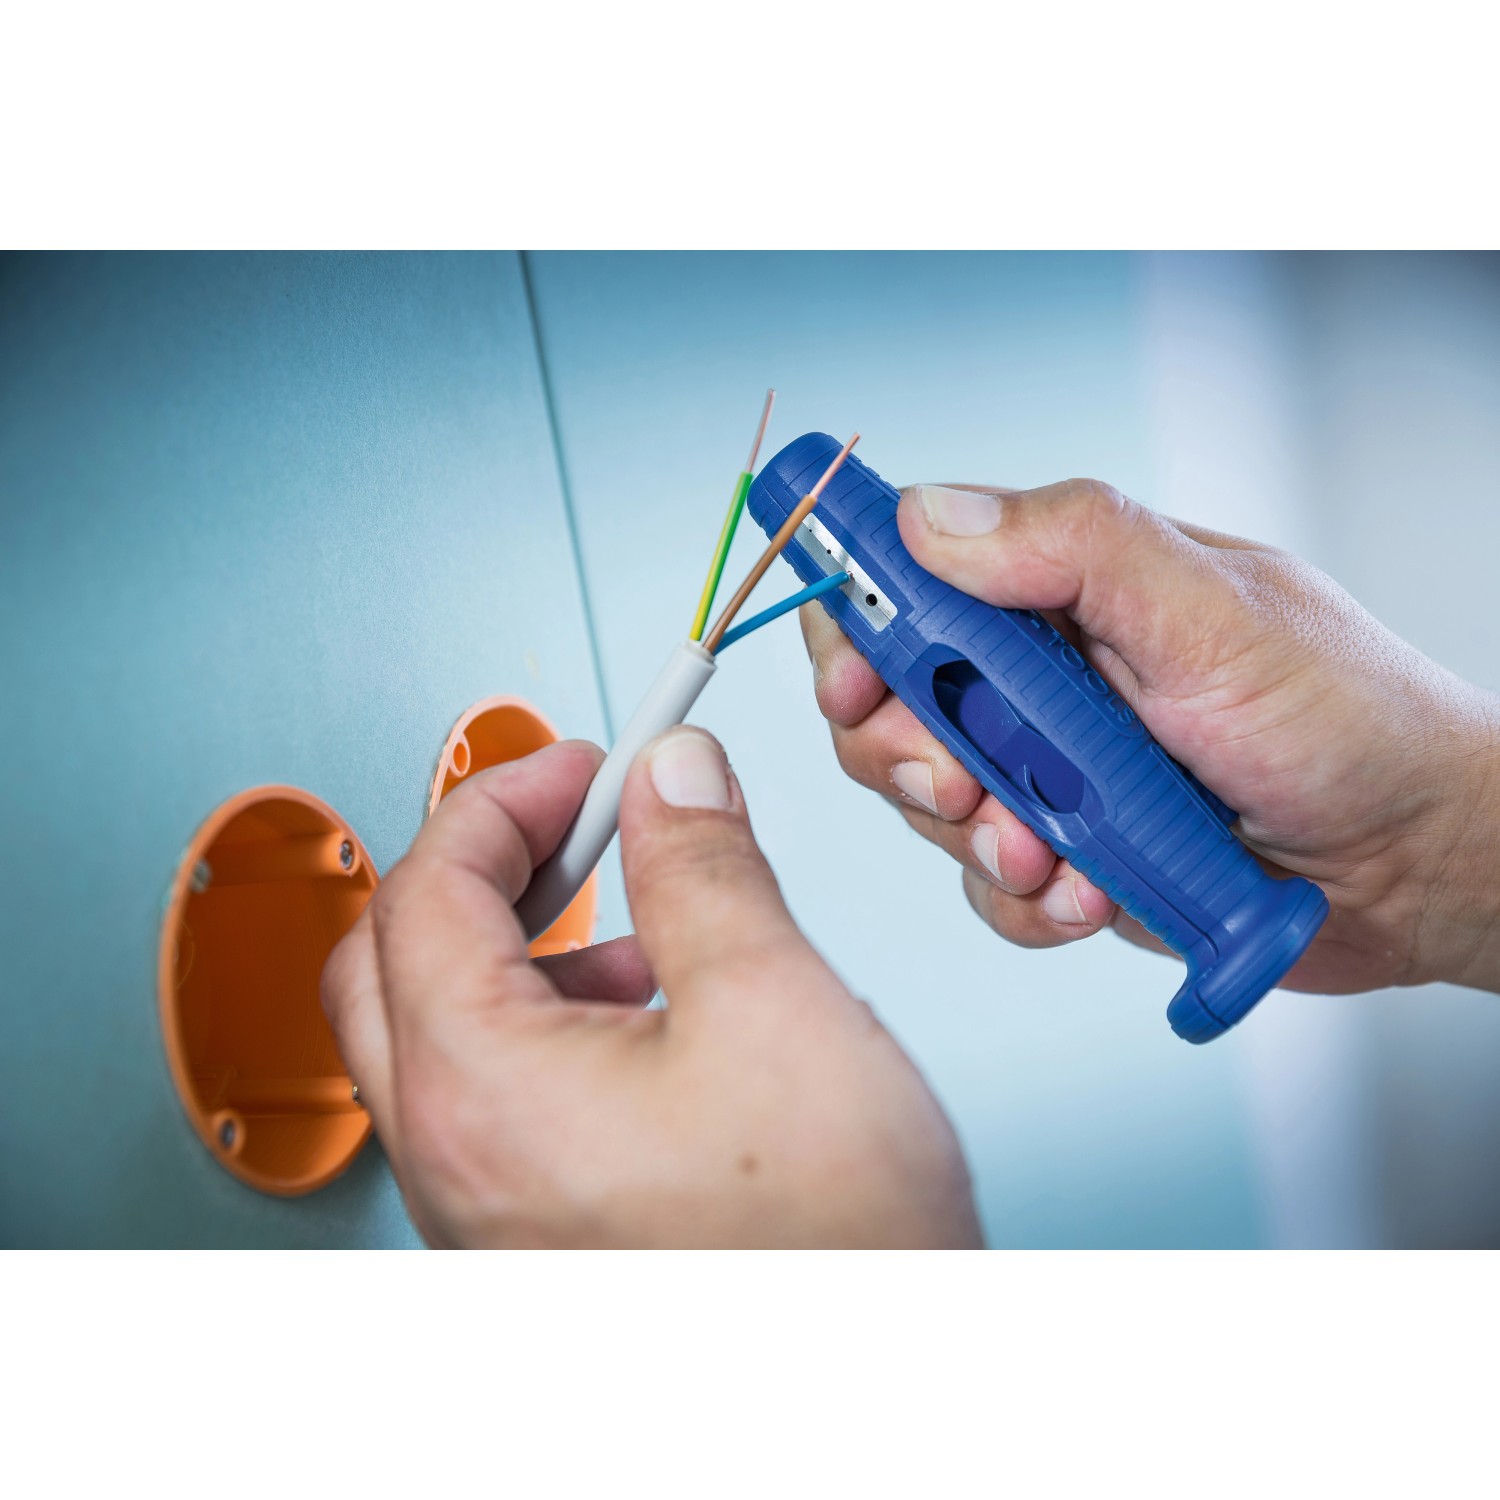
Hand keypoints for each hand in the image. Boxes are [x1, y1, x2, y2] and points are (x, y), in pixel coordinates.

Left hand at [321, 729, 980, 1247]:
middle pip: (394, 958)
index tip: (581, 767)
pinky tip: (649, 1030)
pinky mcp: (531, 1242)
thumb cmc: (827, 1258)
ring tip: (636, 933)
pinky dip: (545, 1032)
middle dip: (486, 866)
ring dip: (520, 952)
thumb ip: (703, 868)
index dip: (504, 798)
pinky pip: (492, 1106)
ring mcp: (483, 1214)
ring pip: (441, 1036)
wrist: (868, 1402)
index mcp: (482, 1092)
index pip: (427, 888)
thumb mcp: (774, 1008)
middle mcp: (454, 1163)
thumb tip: (672, 780)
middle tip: (570, 822)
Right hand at [803, 478, 1499, 996]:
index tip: (854, 678)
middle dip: (905, 754)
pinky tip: (1091, 898)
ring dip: (977, 838)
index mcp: (1067, 589)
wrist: (1420, 864)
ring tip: (1054, 856)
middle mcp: (1044, 677)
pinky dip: (1028, 903)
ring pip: (931, 802)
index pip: (914, 577)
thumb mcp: (1215, 614)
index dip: (858, 621)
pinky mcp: (1070, 856)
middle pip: (892, 701)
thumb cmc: (1347, 719)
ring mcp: (1052, 771)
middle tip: (958, 785)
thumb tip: (929, 517)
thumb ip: (1078, 549)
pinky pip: (992, 888)